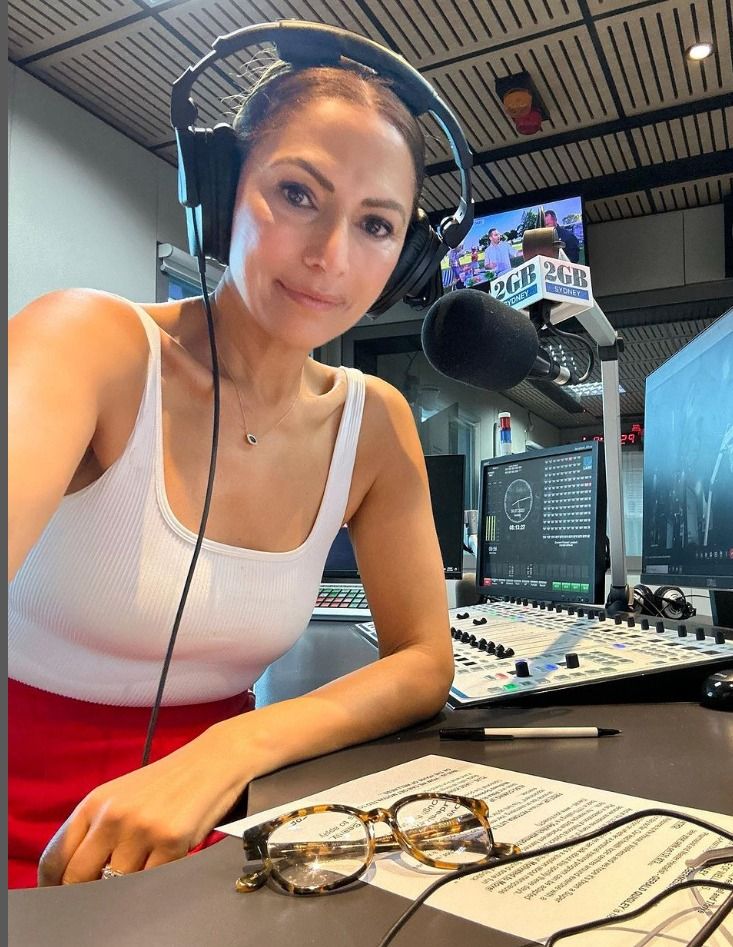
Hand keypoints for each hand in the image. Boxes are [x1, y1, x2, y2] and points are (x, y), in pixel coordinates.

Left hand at [38, 726, 247, 884]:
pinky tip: (165, 860)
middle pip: (79, 878)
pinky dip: (156, 879)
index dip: (52, 886)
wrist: (214, 759)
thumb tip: (74, 878)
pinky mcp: (171, 840)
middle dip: (87, 892)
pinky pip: (152, 881)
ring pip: (116, 885)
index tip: (60, 898)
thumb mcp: (122, 797)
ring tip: (144, 866)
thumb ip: (96, 831)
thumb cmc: (168, 782)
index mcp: (95, 802)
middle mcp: (113, 814)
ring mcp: (141, 828)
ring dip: (128, 885)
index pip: (55, 858)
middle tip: (100, 895)